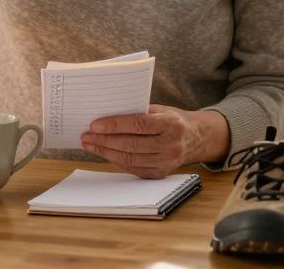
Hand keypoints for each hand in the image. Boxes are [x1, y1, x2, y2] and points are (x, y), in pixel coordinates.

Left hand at [81, 105, 229, 178]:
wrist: (196, 138)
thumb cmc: (173, 120)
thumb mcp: (161, 109)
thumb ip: (138, 112)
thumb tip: (107, 115)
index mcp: (171, 124)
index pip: (138, 125)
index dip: (114, 125)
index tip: (95, 124)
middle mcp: (171, 145)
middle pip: (131, 144)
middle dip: (104, 140)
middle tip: (86, 135)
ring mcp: (167, 162)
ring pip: (130, 159)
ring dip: (105, 152)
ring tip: (90, 144)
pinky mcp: (161, 173)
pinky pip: (133, 169)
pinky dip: (116, 161)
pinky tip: (104, 153)